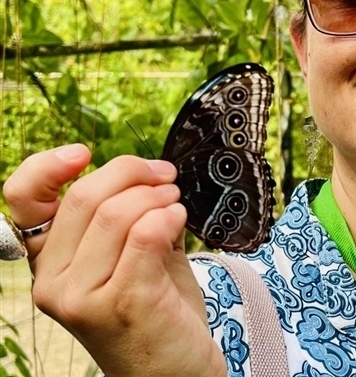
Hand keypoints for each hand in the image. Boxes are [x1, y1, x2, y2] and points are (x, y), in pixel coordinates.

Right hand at [3, 144, 226, 376]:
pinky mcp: (121, 303)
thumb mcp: (127, 256)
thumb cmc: (154, 307)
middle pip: (85, 197)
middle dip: (134, 172)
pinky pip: (145, 235)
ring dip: (157, 196)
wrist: (174, 369)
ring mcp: (82, 297)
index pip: (22, 201)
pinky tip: (180, 218)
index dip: (47, 166)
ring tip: (175, 202)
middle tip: (165, 176)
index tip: (84, 154)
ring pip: (118, 213)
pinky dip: (169, 216)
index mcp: (48, 262)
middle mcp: (53, 281)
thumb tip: (143, 171)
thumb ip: (123, 216)